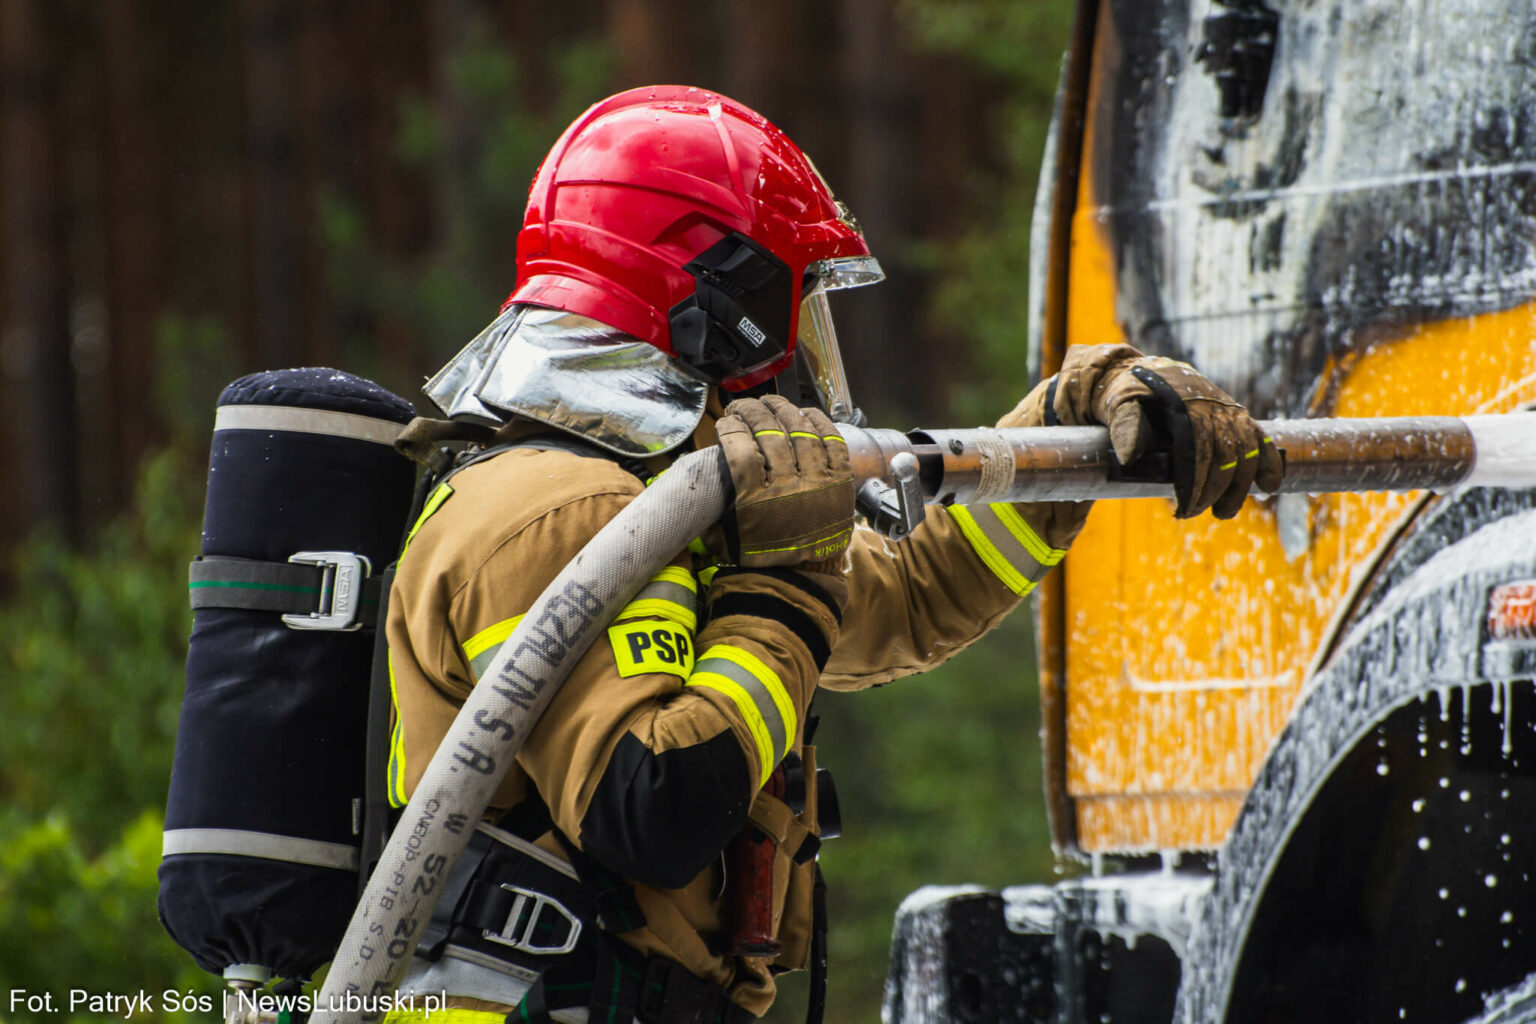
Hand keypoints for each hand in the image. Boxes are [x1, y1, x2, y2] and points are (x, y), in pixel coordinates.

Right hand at [715, 396, 854, 570]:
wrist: (804, 579)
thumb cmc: (763, 559)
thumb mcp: (727, 540)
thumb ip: (710, 516)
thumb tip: (693, 491)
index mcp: (758, 502)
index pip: (741, 450)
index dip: (730, 429)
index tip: (724, 423)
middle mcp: (789, 488)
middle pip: (770, 433)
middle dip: (752, 412)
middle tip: (743, 407)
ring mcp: (818, 483)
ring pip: (800, 431)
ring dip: (783, 410)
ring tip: (771, 403)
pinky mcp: (840, 483)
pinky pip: (832, 441)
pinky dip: (819, 423)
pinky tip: (805, 413)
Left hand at [1051, 344, 1282, 518]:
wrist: (1143, 374)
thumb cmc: (1128, 394)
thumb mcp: (1118, 404)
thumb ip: (1124, 426)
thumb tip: (1128, 458)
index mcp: (1184, 403)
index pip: (1198, 447)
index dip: (1194, 481)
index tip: (1184, 507)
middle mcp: (1212, 405)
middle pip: (1225, 453)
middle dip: (1214, 489)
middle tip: (1194, 513)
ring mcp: (1227, 410)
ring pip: (1246, 450)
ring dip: (1239, 486)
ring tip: (1224, 512)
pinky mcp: (1235, 416)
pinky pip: (1259, 438)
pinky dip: (1268, 461)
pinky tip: (1269, 485)